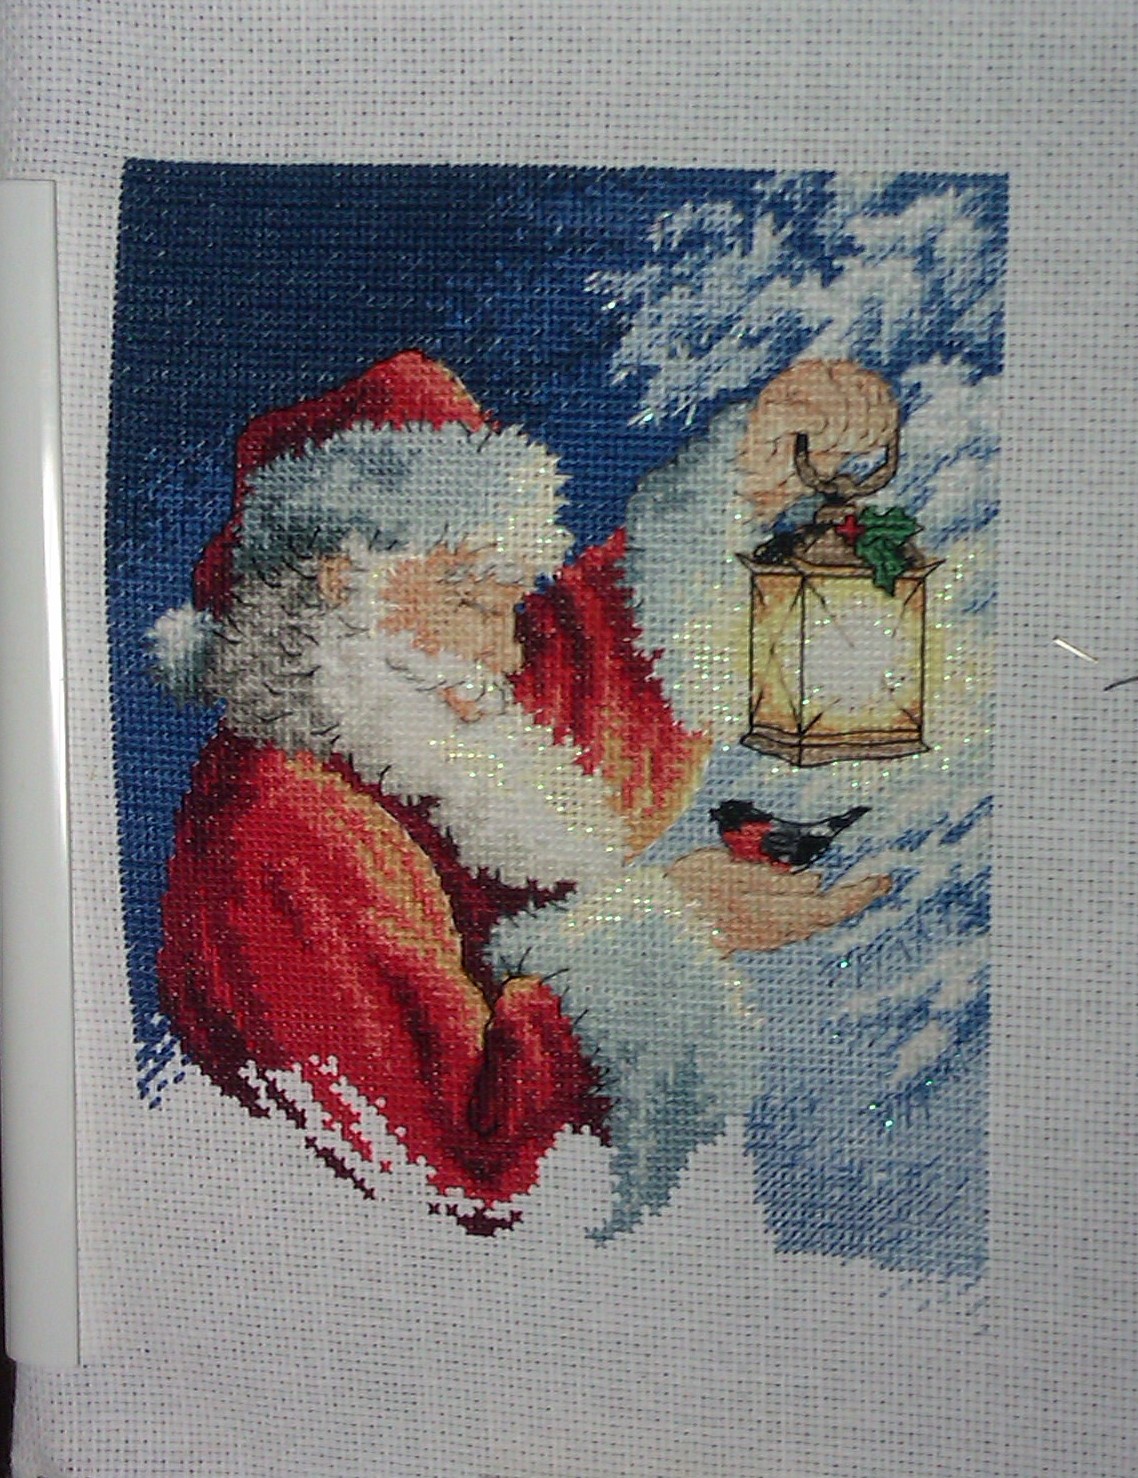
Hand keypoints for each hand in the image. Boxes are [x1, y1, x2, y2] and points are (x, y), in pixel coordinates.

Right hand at [666, 847, 890, 954]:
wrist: (657, 921)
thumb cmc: (689, 889)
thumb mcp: (730, 873)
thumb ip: (774, 880)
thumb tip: (819, 881)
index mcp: (773, 915)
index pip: (829, 907)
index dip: (859, 895)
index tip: (883, 878)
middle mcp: (775, 931)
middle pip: (825, 917)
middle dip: (853, 899)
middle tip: (880, 879)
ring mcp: (764, 936)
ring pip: (811, 922)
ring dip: (834, 905)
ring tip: (857, 887)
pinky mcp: (753, 935)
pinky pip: (794, 924)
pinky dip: (812, 910)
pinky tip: (814, 897)